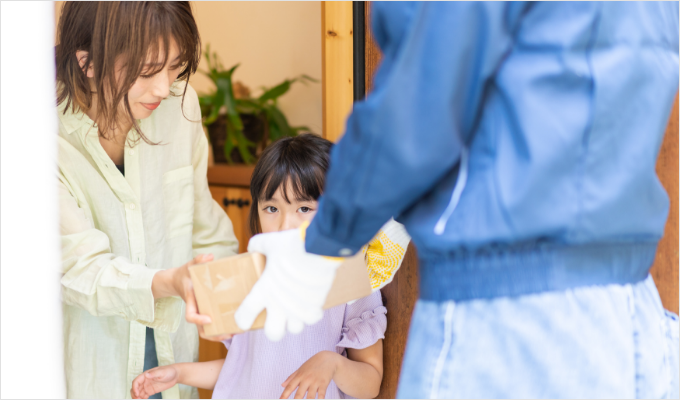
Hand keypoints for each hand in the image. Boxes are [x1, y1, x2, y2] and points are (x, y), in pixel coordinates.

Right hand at [131, 365, 178, 398]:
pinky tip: (143, 399)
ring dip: (137, 396)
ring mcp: (148, 386)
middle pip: (135, 388)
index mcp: (146, 375)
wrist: (175, 375)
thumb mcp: (162, 371)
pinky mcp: (151, 390)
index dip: (134, 387)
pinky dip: (142, 398)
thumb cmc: (169, 371)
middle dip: (134, 393)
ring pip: (139, 392)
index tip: (137, 393)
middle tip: (137, 398)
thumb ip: (154, 373)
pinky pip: (144, 395)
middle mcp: (145, 380)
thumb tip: (146, 375)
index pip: (136, 381)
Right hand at [152, 254, 232, 341]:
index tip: (209, 319)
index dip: (198, 320)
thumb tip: (210, 256)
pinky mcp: (204, 312)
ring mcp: (199, 312)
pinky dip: (219, 328)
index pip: (190, 315)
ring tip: (234, 333)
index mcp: (190, 300)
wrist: (177, 280)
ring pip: (206, 331)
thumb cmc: (184, 273)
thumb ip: (199, 259)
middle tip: (228, 333)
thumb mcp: (189, 264)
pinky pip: (210, 325)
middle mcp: (195, 309)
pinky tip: (233, 326)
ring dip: (218, 335)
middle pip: (200, 330)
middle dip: (213, 335)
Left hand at [234, 223, 343, 340]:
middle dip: (273, 330)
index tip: (243, 321)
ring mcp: (298, 308)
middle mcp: (279, 305)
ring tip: (295, 311)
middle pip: (273, 334)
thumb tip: (253, 247)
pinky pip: (312, 318)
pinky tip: (311, 305)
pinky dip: (312, 314)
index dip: (242, 320)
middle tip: (275, 320)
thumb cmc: (291, 246)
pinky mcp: (315, 306)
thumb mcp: (270, 242)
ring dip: (294, 321)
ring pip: (295, 329)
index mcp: (264, 291)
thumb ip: (258, 245)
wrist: (316, 250)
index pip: (246, 313)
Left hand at [280, 351, 339, 398]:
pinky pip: (321, 394)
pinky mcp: (324, 383)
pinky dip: (320, 399)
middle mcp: (306, 379)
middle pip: (299, 394)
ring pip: (310, 396)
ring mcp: (315, 382)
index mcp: (299, 376)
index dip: (284, 395)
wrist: (328, 358)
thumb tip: (282, 385)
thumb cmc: (312, 364)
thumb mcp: (301, 369)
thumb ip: (291, 377)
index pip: (290, 387)